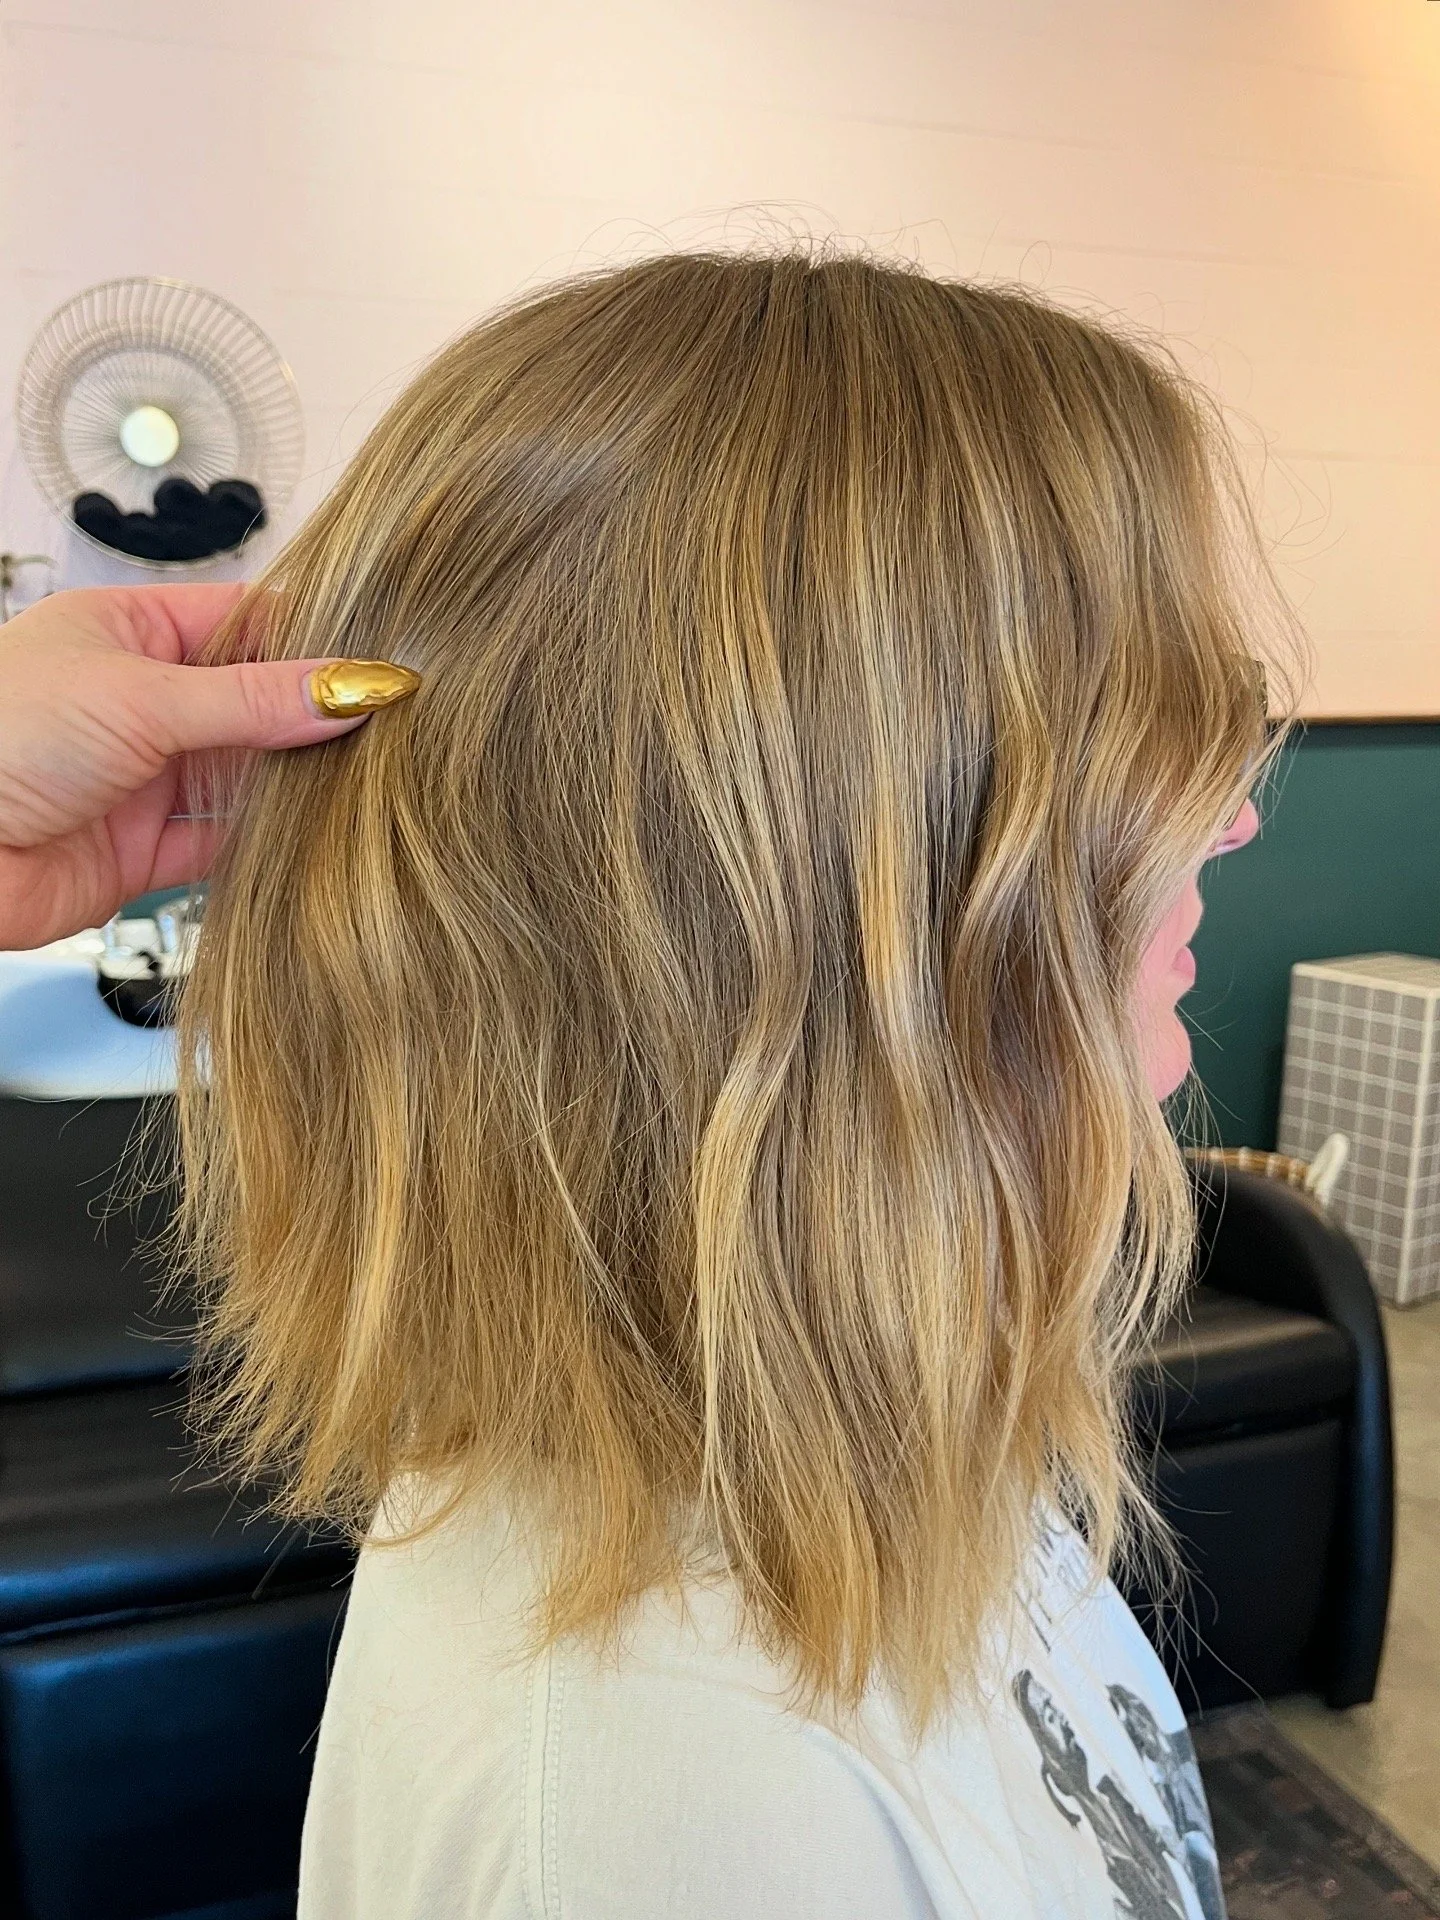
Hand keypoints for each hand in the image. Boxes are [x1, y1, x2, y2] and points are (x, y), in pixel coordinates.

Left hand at [0, 584, 380, 948]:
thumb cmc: (0, 738)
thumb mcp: (140, 697)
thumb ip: (252, 700)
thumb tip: (354, 686)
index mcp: (127, 632)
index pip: (244, 620)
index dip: (313, 637)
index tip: (383, 658)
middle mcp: (140, 701)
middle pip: (253, 702)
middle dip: (315, 714)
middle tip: (395, 722)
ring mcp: (144, 777)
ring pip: (247, 775)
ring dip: (298, 782)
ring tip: (374, 777)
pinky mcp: (144, 851)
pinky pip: (226, 843)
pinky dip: (270, 843)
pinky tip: (318, 834)